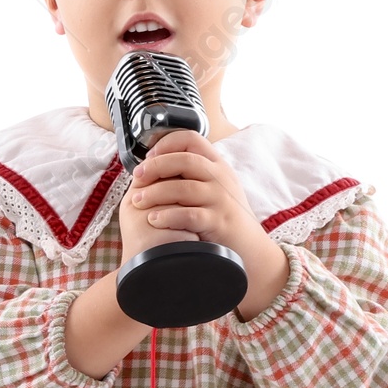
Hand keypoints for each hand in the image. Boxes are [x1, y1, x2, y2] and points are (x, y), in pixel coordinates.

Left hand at [127, 129, 288, 314]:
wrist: (250, 248)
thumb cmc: (224, 218)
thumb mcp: (215, 188)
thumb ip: (194, 174)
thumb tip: (157, 163)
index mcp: (217, 165)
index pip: (191, 139)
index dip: (166, 144)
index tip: (149, 156)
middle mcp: (221, 178)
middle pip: (185, 159)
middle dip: (156, 167)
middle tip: (137, 177)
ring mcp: (221, 200)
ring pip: (184, 188)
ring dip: (155, 193)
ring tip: (138, 201)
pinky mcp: (219, 223)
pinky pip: (190, 215)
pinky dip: (168, 216)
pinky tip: (153, 219)